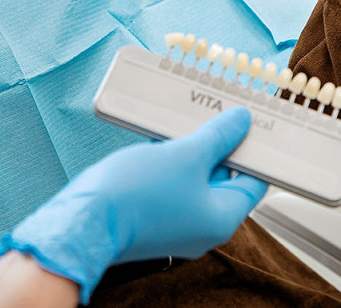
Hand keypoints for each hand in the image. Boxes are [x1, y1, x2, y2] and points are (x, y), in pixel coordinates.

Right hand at [0, 108, 265, 301]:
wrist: (85, 219)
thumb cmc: (136, 194)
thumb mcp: (186, 155)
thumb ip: (218, 137)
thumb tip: (240, 123)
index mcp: (221, 219)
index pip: (253, 183)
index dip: (254, 151)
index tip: (251, 125)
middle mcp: (201, 226)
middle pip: (222, 179)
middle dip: (219, 145)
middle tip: (217, 114)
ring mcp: (175, 222)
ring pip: (194, 178)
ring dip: (192, 149)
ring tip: (188, 119)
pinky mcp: (152, 215)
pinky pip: (172, 183)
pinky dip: (172, 160)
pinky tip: (163, 135)